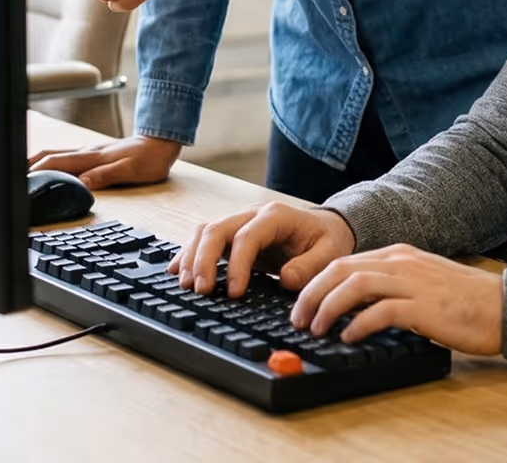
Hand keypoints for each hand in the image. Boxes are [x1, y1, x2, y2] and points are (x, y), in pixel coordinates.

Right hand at [28, 135, 182, 189]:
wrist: (161, 142)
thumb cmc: (148, 159)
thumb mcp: (130, 171)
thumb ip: (105, 176)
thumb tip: (81, 184)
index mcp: (90, 157)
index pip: (55, 163)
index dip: (35, 172)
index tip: (19, 182)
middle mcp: (85, 152)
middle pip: (48, 156)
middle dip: (27, 165)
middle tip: (9, 177)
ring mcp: (88, 151)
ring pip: (54, 154)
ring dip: (35, 162)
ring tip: (19, 172)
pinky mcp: (92, 154)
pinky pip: (64, 156)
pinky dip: (48, 161)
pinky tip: (47, 168)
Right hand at [169, 202, 355, 297]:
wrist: (325, 227)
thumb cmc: (326, 239)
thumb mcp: (329, 253)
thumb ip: (310, 266)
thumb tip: (285, 280)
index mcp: (275, 216)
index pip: (246, 237)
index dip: (236, 264)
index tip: (234, 293)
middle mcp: (252, 214)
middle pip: (217, 229)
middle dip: (204, 259)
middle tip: (201, 290)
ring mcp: (240, 222)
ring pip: (205, 232)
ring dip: (192, 257)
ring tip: (187, 285)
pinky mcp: (233, 235)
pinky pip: (204, 239)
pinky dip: (189, 254)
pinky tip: (177, 271)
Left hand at [290, 244, 503, 355]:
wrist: (505, 307)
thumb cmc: (464, 301)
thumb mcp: (421, 283)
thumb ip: (391, 285)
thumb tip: (354, 305)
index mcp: (398, 254)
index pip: (344, 261)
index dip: (316, 282)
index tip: (301, 304)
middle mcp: (401, 262)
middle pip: (341, 269)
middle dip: (312, 293)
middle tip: (298, 318)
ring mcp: (413, 282)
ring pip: (355, 285)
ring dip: (328, 307)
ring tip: (316, 329)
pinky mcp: (424, 307)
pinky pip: (381, 311)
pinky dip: (358, 324)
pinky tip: (348, 338)